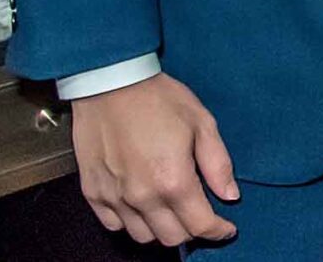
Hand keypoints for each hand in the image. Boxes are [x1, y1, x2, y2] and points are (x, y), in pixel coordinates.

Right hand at [70, 73, 237, 246]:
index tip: (227, 228)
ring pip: (142, 236)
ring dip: (162, 229)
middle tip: (201, 214)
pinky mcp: (92, 193)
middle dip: (192, 231)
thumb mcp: (202, 123)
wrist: (110, 84)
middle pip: (172, 237)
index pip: (200, 225)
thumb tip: (230, 195)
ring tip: (172, 209)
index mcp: (173, 181)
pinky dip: (131, 222)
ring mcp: (114, 198)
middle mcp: (142, 197)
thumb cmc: (160, 99)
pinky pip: (114, 225)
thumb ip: (218, 164)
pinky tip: (143, 205)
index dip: (218, 231)